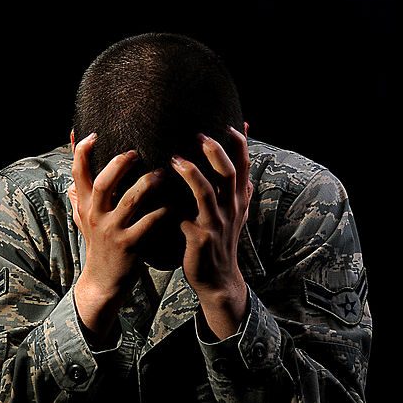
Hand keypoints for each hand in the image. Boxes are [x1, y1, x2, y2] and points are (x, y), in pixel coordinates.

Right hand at [69, 133, 168, 342]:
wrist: (104, 281)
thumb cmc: (100, 245)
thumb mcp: (85, 220)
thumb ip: (80, 198)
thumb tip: (71, 179)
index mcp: (86, 206)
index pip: (78, 173)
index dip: (82, 152)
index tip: (92, 133)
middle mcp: (96, 216)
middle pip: (102, 183)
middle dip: (119, 164)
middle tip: (137, 151)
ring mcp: (112, 231)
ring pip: (129, 201)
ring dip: (148, 184)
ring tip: (163, 172)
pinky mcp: (129, 245)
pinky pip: (149, 223)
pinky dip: (163, 212)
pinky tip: (176, 203)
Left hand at [170, 125, 253, 338]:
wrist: (218, 279)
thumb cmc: (220, 240)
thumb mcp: (234, 212)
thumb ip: (235, 185)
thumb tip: (243, 158)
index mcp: (238, 200)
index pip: (244, 166)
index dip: (240, 144)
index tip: (231, 123)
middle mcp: (231, 209)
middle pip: (229, 174)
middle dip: (216, 152)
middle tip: (200, 134)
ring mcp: (216, 224)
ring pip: (208, 193)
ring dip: (193, 174)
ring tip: (176, 159)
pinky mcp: (199, 238)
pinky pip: (185, 218)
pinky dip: (173, 206)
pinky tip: (158, 196)